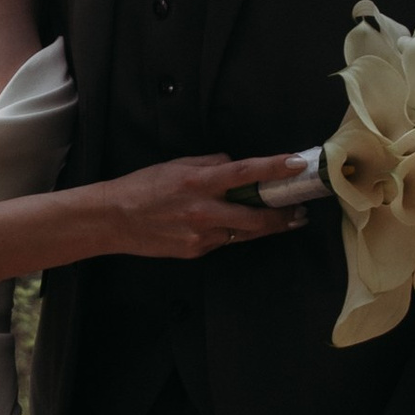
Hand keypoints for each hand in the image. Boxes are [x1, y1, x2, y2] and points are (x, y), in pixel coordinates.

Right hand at [96, 154, 309, 260]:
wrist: (113, 220)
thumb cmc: (142, 188)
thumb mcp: (176, 165)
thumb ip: (209, 164)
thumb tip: (234, 163)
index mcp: (198, 181)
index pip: (245, 172)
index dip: (275, 168)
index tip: (298, 164)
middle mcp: (203, 210)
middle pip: (256, 216)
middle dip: (283, 214)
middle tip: (301, 209)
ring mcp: (201, 235)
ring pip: (245, 232)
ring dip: (267, 226)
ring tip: (285, 220)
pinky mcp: (196, 251)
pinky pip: (224, 241)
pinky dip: (234, 232)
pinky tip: (238, 227)